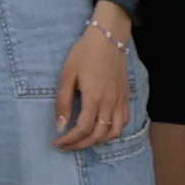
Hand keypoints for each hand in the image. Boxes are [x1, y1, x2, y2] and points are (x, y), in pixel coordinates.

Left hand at [52, 4, 137, 151]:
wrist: (108, 38)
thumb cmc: (84, 53)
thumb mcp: (67, 75)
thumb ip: (63, 102)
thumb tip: (60, 126)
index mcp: (94, 98)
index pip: (83, 129)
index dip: (70, 140)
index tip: (58, 142)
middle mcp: (110, 103)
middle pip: (98, 135)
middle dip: (81, 144)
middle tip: (67, 146)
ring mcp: (121, 101)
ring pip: (115, 132)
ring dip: (99, 141)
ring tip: (84, 140)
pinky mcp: (126, 97)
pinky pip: (124, 122)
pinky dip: (114, 132)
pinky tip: (102, 130)